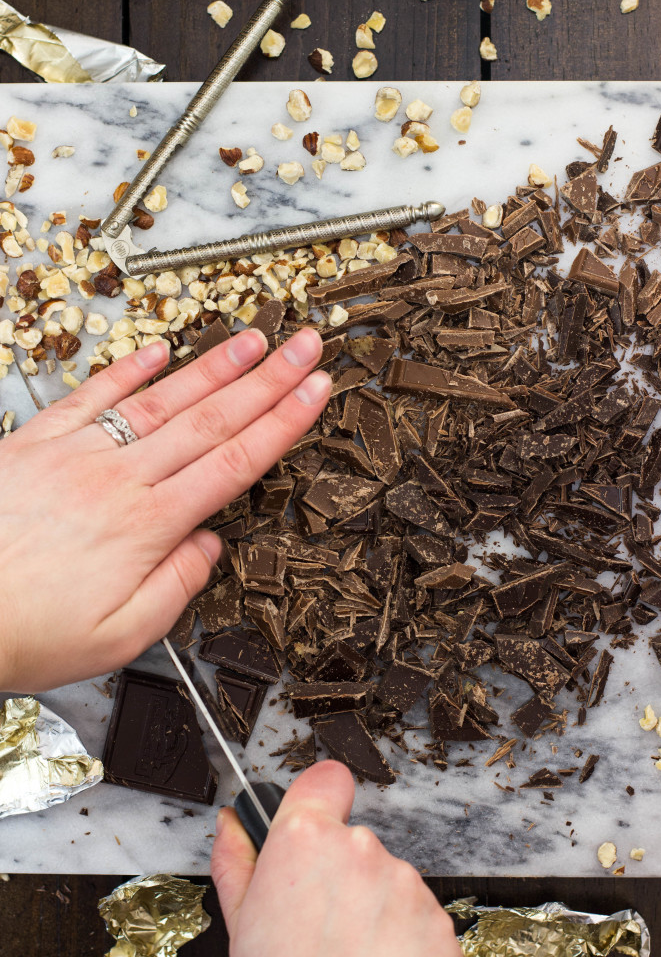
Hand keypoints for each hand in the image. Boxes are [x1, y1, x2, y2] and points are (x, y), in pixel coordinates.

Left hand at [0, 328, 329, 691]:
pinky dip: (127, 370)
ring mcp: (79, 454)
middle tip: (304, 344)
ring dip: (213, 367)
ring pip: (162, 400)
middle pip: (211, 420)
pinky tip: (158, 350)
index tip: (316, 391)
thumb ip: (176, 586)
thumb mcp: (120, 636)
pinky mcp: (37, 444)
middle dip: (267, 379)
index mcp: (148, 525)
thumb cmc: (24, 632)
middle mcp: (120, 479)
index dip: (283, 422)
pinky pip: (92, 397)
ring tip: (252, 339)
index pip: (235, 462)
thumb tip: (209, 544)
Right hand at [211, 761, 461, 956]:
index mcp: (306, 839)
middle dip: (340, 876)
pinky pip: (417, 916)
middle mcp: (360, 849)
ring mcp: (404, 883)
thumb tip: (230, 823)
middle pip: (353, 842)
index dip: (320, 799)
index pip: (326, 779)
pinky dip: (402, 939)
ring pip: (386, 881)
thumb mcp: (242, 927)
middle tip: (319, 929)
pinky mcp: (438, 920)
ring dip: (372, 910)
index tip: (314, 829)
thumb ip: (237, 862)